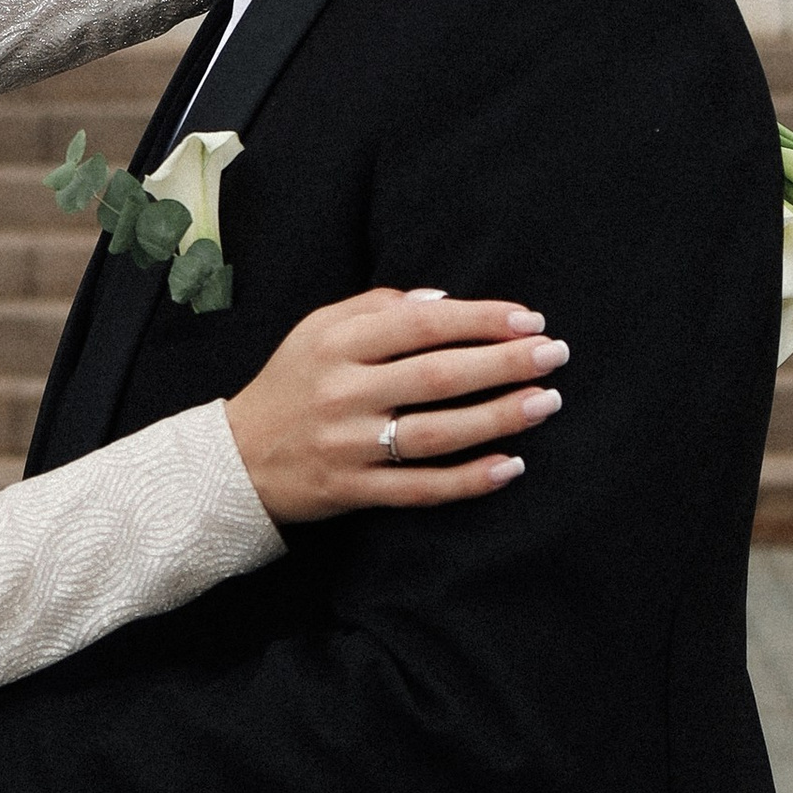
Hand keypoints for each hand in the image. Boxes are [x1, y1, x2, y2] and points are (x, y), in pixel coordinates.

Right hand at [225, 288, 566, 525]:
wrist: (237, 459)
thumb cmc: (292, 383)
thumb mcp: (318, 329)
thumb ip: (376, 307)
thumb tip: (445, 302)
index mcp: (336, 343)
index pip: (420, 323)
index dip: (479, 319)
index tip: (530, 318)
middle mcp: (343, 392)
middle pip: (437, 376)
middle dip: (505, 363)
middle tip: (555, 355)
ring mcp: (348, 445)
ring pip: (436, 433)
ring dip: (499, 417)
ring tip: (546, 402)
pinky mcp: (353, 490)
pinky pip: (420, 488)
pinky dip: (468, 481)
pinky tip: (511, 467)